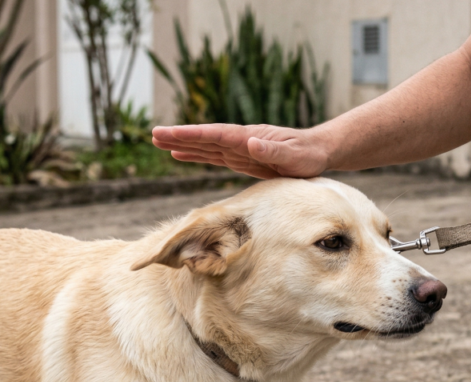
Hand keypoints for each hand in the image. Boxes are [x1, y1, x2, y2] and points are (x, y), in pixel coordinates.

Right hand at [152, 124, 332, 178]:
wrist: (318, 153)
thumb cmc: (309, 156)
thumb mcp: (295, 157)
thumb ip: (273, 151)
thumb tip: (250, 143)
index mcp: (250, 138)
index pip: (215, 135)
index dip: (191, 135)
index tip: (169, 133)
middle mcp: (241, 141)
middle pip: (204, 138)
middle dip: (179, 137)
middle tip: (152, 135)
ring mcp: (240, 149)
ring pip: (205, 146)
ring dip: (182, 144)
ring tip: (157, 142)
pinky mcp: (242, 159)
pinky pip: (214, 156)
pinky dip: (196, 154)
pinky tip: (181, 155)